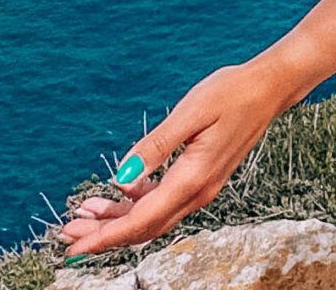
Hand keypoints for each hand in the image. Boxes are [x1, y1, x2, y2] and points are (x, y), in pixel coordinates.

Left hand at [54, 58, 299, 258]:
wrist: (268, 89)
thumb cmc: (231, 93)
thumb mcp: (190, 113)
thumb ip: (155, 146)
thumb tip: (122, 177)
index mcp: (192, 179)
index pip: (141, 220)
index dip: (105, 236)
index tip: (75, 246)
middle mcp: (197, 192)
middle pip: (144, 227)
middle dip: (104, 234)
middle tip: (67, 235)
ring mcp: (201, 188)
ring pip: (152, 218)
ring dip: (117, 220)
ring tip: (83, 213)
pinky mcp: (201, 179)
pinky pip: (163, 204)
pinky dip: (136, 205)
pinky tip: (118, 193)